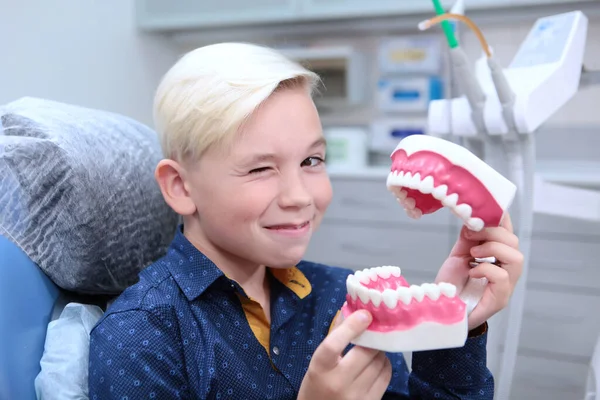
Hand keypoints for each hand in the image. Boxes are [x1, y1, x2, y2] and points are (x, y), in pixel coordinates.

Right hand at [298, 310, 391, 399]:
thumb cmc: (317, 385)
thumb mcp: (318, 363)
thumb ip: (334, 338)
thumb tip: (352, 312)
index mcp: (320, 368)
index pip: (334, 343)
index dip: (351, 327)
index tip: (365, 314)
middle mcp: (338, 382)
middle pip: (364, 353)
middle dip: (373, 339)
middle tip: (373, 333)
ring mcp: (355, 396)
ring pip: (378, 363)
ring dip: (379, 352)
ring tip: (374, 350)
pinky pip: (385, 377)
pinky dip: (385, 365)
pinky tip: (378, 364)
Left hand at [435, 213, 522, 329]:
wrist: (440, 309)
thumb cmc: (452, 284)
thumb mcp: (458, 254)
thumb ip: (468, 237)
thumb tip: (473, 217)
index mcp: (498, 256)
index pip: (509, 232)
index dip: (501, 219)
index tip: (483, 210)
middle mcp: (506, 270)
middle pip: (514, 242)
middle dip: (492, 232)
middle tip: (469, 235)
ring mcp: (506, 285)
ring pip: (516, 258)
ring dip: (492, 249)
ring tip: (473, 254)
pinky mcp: (499, 299)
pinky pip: (502, 277)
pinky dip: (486, 269)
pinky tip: (472, 271)